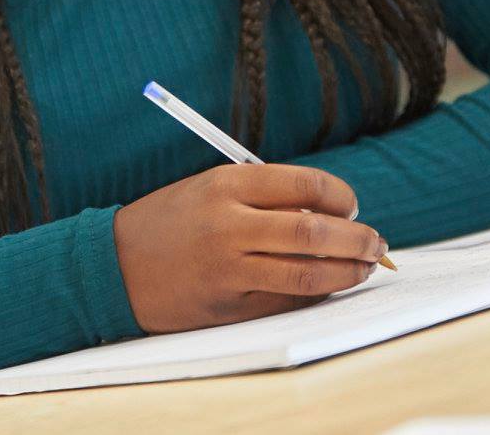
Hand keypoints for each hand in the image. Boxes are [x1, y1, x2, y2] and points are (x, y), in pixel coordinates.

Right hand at [112, 164, 388, 332]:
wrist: (114, 264)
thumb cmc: (171, 221)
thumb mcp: (211, 189)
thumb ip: (264, 196)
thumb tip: (329, 212)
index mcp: (228, 184)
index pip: (306, 185)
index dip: (341, 197)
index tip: (352, 206)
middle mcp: (229, 224)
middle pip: (315, 232)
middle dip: (357, 239)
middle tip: (376, 242)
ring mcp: (229, 268)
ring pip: (308, 274)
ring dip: (347, 272)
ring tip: (364, 267)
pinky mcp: (228, 305)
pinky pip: (286, 301)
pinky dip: (316, 294)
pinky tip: (328, 287)